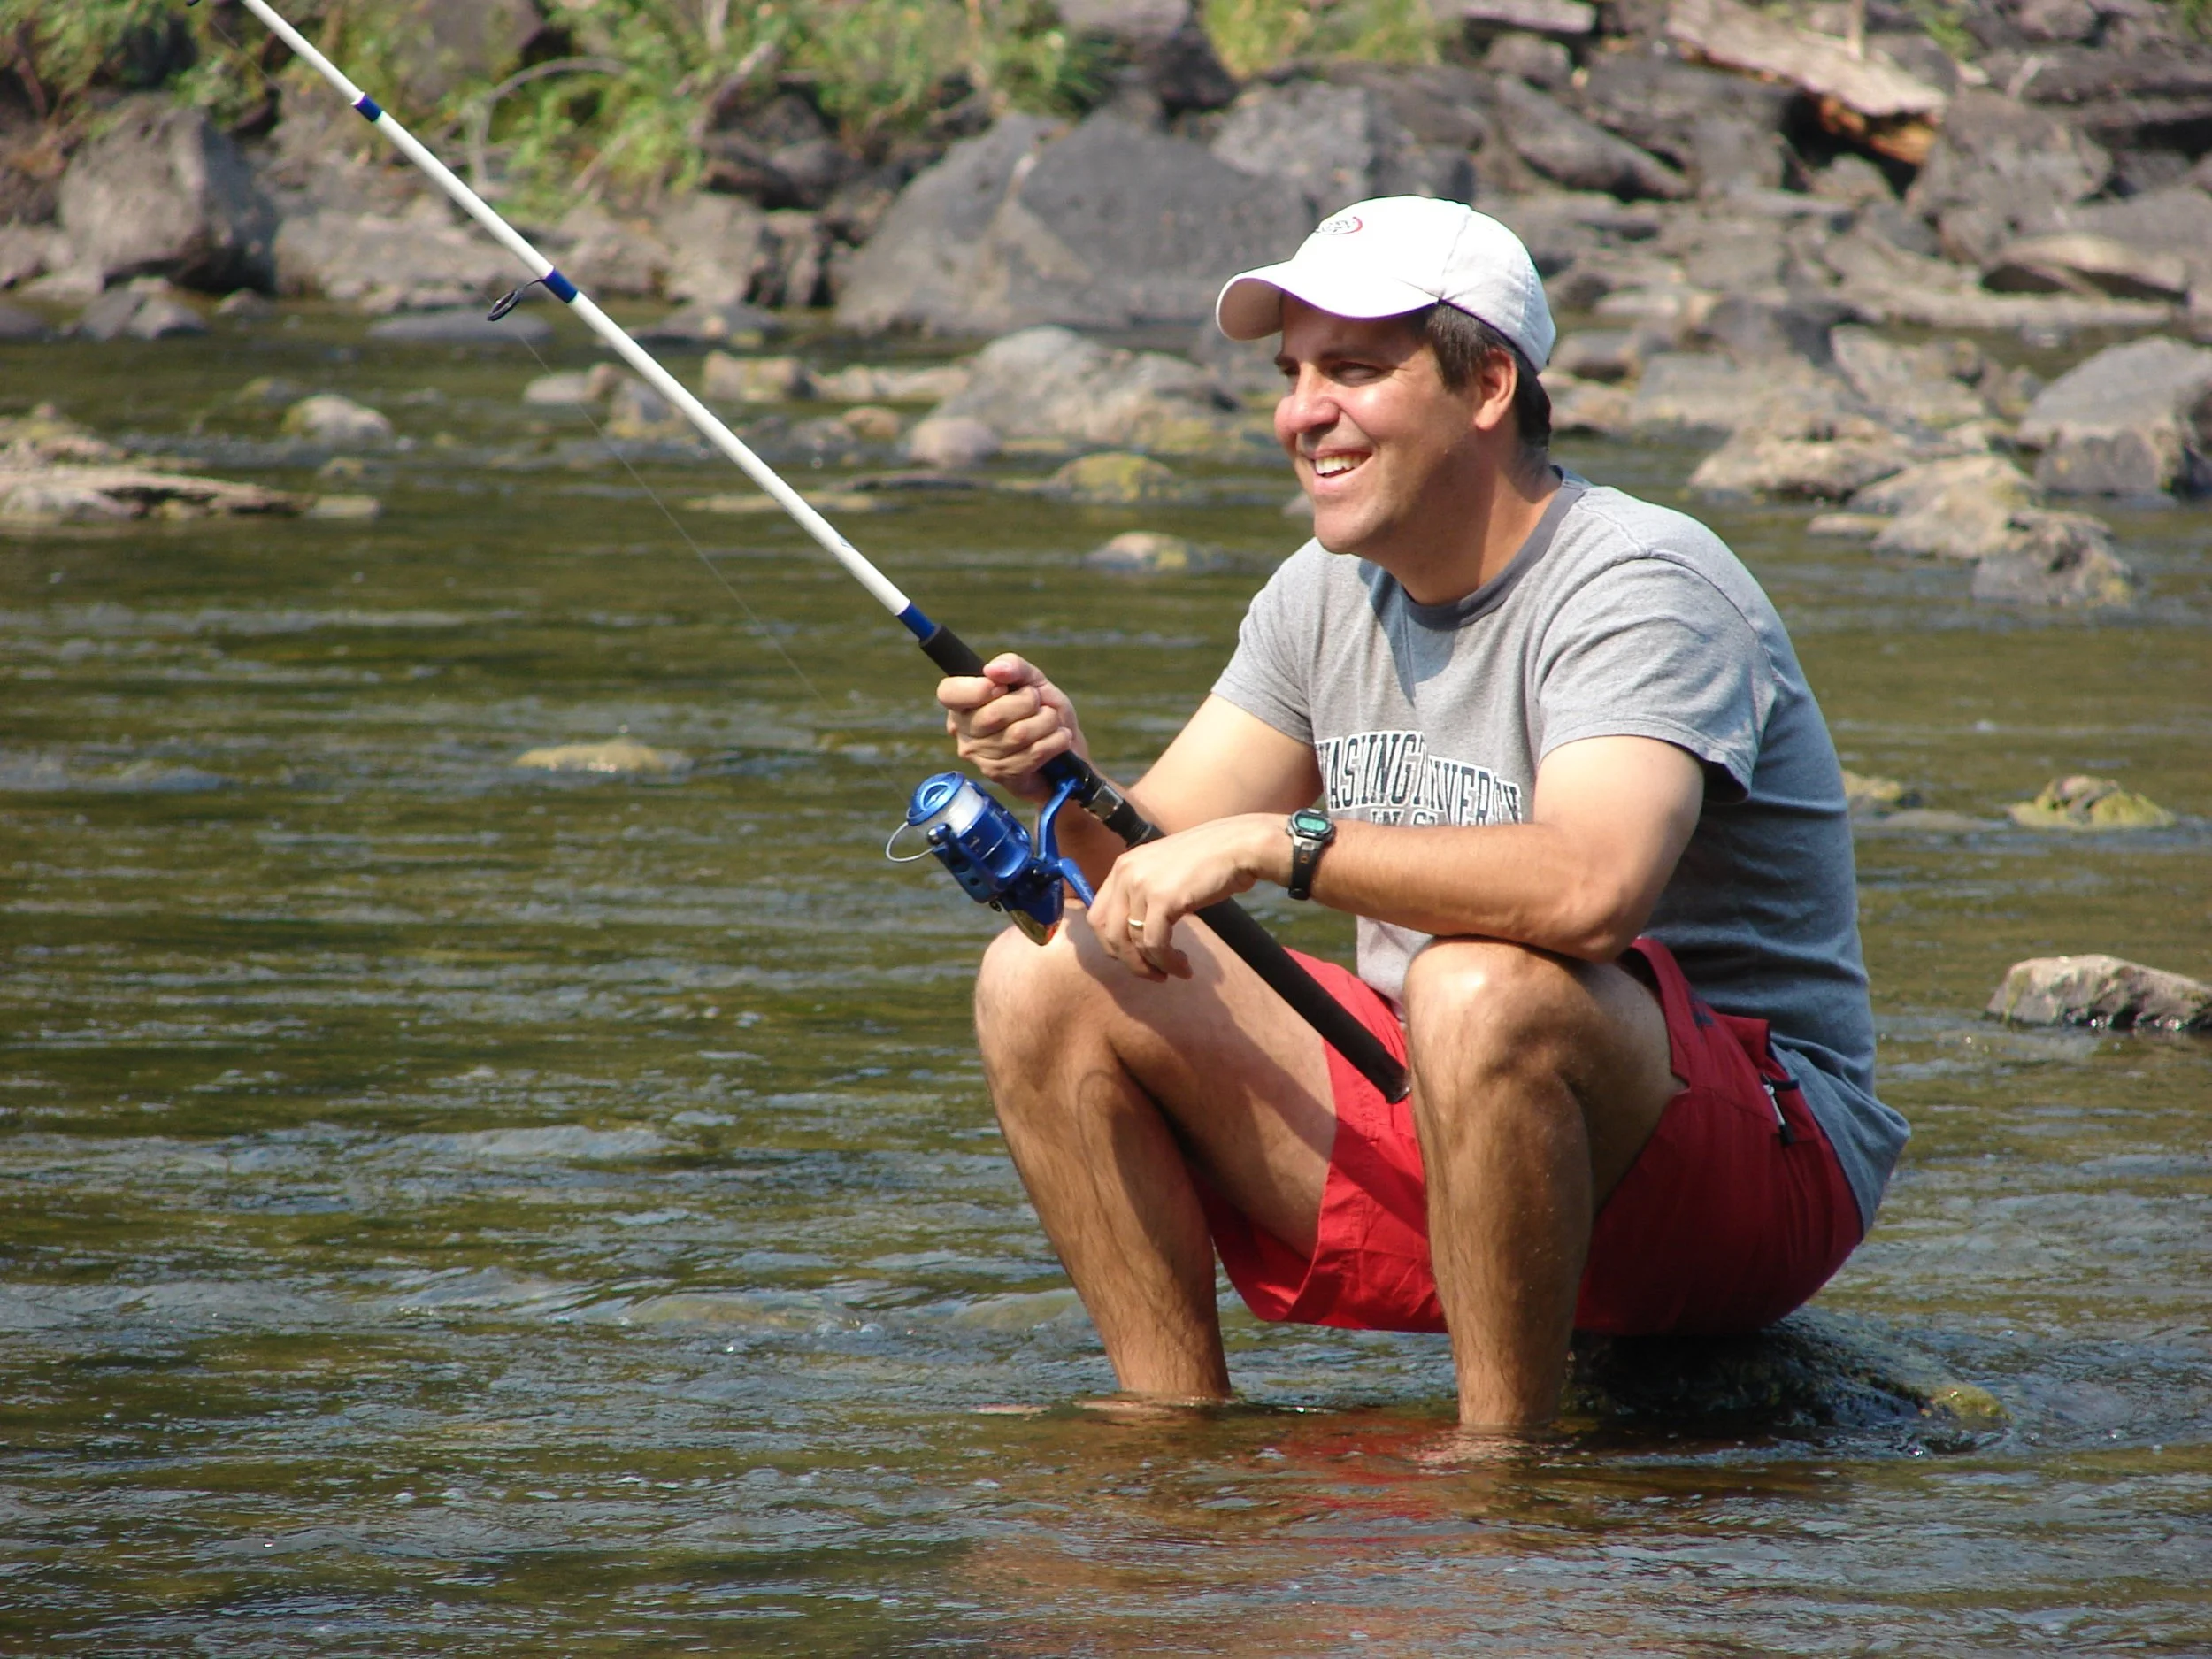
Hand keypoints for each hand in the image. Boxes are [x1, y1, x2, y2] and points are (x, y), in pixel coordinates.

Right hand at [937, 653, 1086, 801]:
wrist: (1066, 749)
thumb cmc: (1043, 710)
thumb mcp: (1033, 680)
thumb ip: (1014, 667)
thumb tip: (992, 670)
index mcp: (962, 702)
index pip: (949, 693)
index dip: (978, 688)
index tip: (1003, 687)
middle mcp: (963, 730)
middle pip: (992, 714)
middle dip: (1028, 702)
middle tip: (1039, 702)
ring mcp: (979, 756)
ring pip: (1017, 735)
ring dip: (1046, 722)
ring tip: (1053, 720)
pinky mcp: (1000, 775)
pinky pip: (1031, 755)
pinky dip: (1054, 741)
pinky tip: (1060, 737)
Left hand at [1086, 814, 1288, 981]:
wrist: (1240, 846)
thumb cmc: (1210, 861)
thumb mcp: (1165, 872)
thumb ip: (1145, 895)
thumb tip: (1135, 933)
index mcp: (1123, 866)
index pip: (1097, 916)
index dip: (1112, 945)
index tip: (1134, 958)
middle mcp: (1126, 873)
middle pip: (1107, 933)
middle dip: (1127, 961)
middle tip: (1151, 973)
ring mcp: (1142, 885)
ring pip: (1132, 943)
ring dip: (1152, 966)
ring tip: (1174, 972)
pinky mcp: (1163, 899)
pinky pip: (1155, 944)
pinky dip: (1167, 962)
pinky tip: (1183, 967)